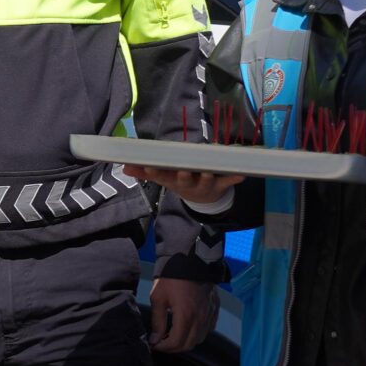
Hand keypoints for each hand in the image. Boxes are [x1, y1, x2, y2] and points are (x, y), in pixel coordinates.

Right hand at [125, 164, 242, 205]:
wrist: (203, 199)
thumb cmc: (181, 181)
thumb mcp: (163, 178)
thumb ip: (144, 172)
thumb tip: (124, 167)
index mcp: (173, 181)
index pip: (161, 176)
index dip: (154, 173)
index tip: (149, 166)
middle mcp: (188, 184)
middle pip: (185, 180)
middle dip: (184, 175)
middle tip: (183, 170)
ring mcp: (205, 184)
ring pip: (206, 181)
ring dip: (208, 176)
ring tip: (209, 171)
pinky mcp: (220, 184)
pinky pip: (228, 181)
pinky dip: (234, 179)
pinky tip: (241, 175)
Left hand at [149, 276, 215, 353]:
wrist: (190, 260)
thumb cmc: (172, 278)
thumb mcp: (159, 298)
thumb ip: (158, 322)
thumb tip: (155, 340)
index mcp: (186, 316)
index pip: (176, 343)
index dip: (164, 347)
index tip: (155, 344)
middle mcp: (201, 318)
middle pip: (188, 345)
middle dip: (173, 347)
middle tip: (162, 342)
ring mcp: (210, 314)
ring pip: (199, 339)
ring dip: (186, 341)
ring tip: (173, 335)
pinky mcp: (215, 309)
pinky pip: (208, 329)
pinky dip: (198, 333)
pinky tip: (188, 327)